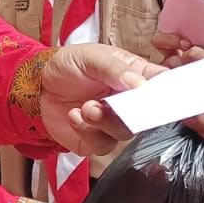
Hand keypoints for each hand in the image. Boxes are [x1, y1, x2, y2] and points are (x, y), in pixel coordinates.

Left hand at [39, 45, 163, 156]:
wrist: (36, 86)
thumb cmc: (67, 65)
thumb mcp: (91, 57)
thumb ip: (115, 69)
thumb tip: (140, 86)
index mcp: (134, 76)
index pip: (161, 86)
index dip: (167, 94)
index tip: (161, 97)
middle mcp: (128, 102)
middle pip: (146, 115)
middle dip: (131, 112)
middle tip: (115, 104)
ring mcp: (113, 122)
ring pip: (125, 132)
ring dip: (105, 121)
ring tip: (86, 107)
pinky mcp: (96, 140)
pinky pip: (102, 145)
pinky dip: (88, 132)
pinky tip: (74, 116)